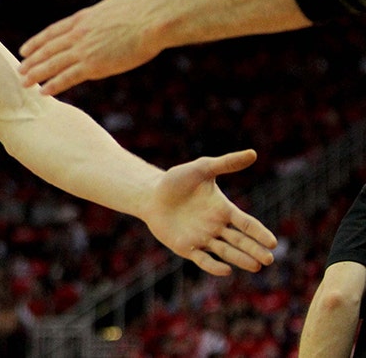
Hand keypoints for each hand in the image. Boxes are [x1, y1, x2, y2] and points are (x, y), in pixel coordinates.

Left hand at [18, 0, 155, 94]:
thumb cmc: (142, 8)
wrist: (154, 23)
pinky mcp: (94, 65)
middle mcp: (78, 34)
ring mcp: (84, 50)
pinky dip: (54, 85)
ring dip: (37, 74)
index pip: (53, 31)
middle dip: (32, 60)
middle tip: (19, 70)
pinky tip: (43, 91)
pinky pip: (68, 77)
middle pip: (48, 49)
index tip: (25, 49)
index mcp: (83, 18)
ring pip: (53, 64)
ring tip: (24, 82)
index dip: (37, 42)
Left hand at [142, 149, 276, 275]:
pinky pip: (203, 259)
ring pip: (226, 252)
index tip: (272, 242)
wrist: (150, 194)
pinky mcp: (187, 247)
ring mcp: (203, 238)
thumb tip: (253, 153)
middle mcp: (217, 227)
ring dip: (241, 259)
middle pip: (240, 241)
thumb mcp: (201, 169)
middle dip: (255, 250)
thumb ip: (226, 163)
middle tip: (268, 260)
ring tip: (256, 266)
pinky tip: (226, 270)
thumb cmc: (176, 180)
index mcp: (224, 210)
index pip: (247, 224)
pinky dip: (214, 266)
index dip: (259, 233)